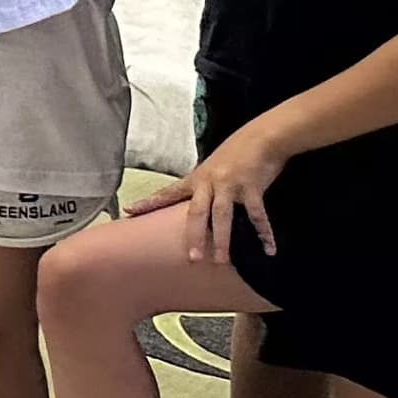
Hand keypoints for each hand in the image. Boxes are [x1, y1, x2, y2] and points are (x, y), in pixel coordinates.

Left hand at [135, 129, 283, 262]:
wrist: (261, 137)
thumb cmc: (236, 153)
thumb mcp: (212, 168)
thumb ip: (204, 187)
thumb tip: (197, 206)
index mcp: (197, 178)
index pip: (168, 193)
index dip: (149, 203)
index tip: (128, 211)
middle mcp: (209, 182)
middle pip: (196, 212)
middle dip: (192, 236)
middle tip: (191, 258)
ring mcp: (230, 185)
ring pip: (222, 216)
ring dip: (221, 240)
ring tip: (220, 260)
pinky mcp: (251, 187)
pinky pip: (257, 215)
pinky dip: (264, 233)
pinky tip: (268, 249)